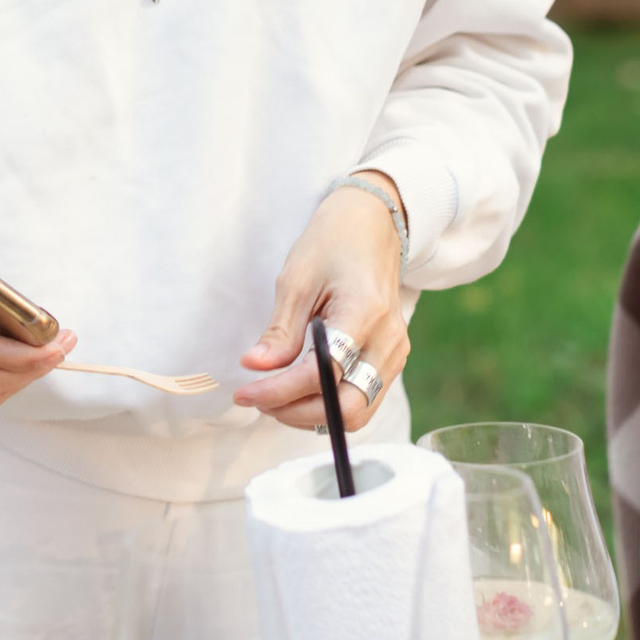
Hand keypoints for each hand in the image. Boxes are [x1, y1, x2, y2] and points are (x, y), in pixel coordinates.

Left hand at [234, 174, 407, 432]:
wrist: (371, 226)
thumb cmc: (332, 244)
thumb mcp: (297, 279)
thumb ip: (281, 331)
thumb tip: (254, 367)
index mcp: (365, 313)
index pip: (323, 373)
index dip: (279, 391)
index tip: (245, 392)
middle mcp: (388, 341)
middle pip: (348, 408)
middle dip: (297, 412)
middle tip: (258, 400)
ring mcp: (395, 352)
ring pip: (358, 412)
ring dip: (312, 414)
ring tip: (274, 397)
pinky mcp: (391, 359)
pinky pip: (364, 399)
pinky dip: (329, 405)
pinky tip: (299, 392)